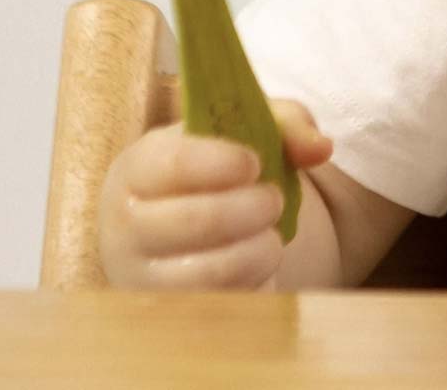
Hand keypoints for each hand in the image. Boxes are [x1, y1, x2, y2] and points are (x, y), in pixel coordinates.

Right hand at [98, 97, 332, 290]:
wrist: (198, 231)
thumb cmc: (221, 172)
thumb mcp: (248, 133)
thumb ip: (287, 125)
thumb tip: (321, 147)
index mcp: (137, 168)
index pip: (171, 164)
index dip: (220, 163)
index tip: (254, 163)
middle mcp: (125, 227)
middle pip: (194, 221)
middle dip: (252, 208)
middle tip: (273, 199)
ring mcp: (142, 281)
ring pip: (210, 273)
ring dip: (258, 249)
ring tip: (269, 234)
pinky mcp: (167, 320)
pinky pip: (220, 310)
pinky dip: (252, 285)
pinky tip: (256, 264)